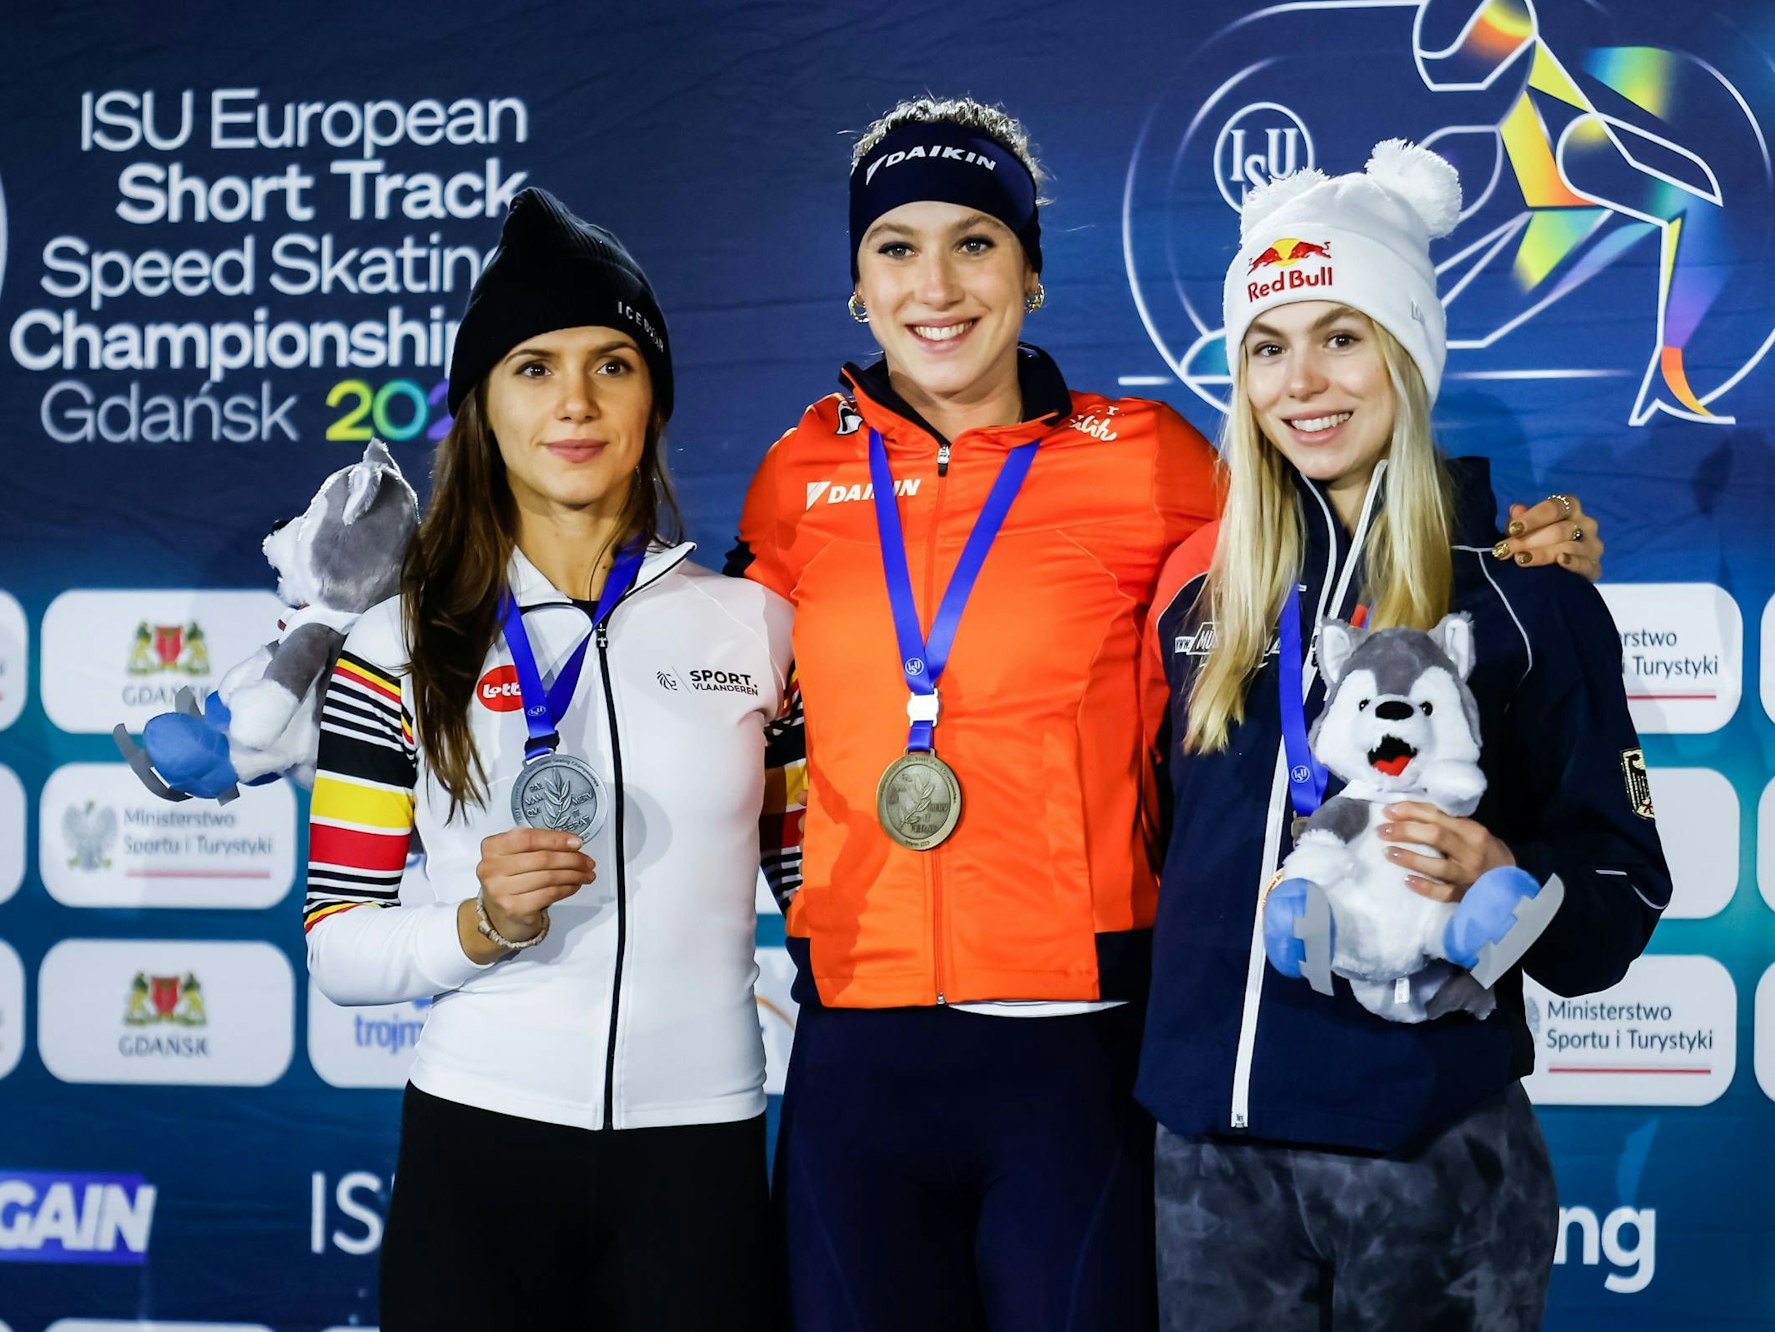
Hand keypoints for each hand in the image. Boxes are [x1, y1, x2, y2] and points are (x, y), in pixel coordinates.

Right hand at [457, 827, 594, 960]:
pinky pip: (549, 894)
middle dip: (572, 859)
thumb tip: (572, 844)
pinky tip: (575, 886)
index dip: (556, 839)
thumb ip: (540, 846)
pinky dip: (567, 889)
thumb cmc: (512, 880)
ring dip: (574, 875)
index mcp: (492, 847)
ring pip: (549, 877)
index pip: (528, 838)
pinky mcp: (514, 908)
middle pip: (542, 858)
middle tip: (588, 862)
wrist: (500, 916)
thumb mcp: (519, 856)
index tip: (576, 842)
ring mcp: (500, 890)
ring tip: (586, 874)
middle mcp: (491, 868)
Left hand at [1377, 802, 1514, 902]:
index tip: (1388, 811)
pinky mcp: (1464, 894)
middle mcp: (1471, 852)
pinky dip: (1425, 887)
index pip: (1437, 816)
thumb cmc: (1483, 850)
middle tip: (1381, 830)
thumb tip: (1408, 812)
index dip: (1411, 812)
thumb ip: (1447, 823)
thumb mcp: (1471, 831)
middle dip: (1405, 831)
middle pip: (1435, 837)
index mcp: (1472, 830)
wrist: (1510, 880)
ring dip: (1409, 858)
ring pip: (1437, 866)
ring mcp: (1467, 875)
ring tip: (1387, 852)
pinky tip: (1407, 881)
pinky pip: (1443, 893)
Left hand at [1491, 493, 1601, 581]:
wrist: (1557, 572)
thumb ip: (1520, 520)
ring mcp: (1593, 546)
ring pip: (1568, 547)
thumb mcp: (1525, 530)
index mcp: (1570, 507)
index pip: (1554, 507)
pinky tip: (1561, 561)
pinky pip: (1586, 565)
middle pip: (1558, 530)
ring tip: (1520, 560)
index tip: (1513, 529)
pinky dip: (1574, 563)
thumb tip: (1516, 509)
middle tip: (1505, 550)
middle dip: (1528, 540)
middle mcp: (1586, 523)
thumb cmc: (1536, 541)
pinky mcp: (1595, 567)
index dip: (1533, 517)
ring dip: (1541, 554)